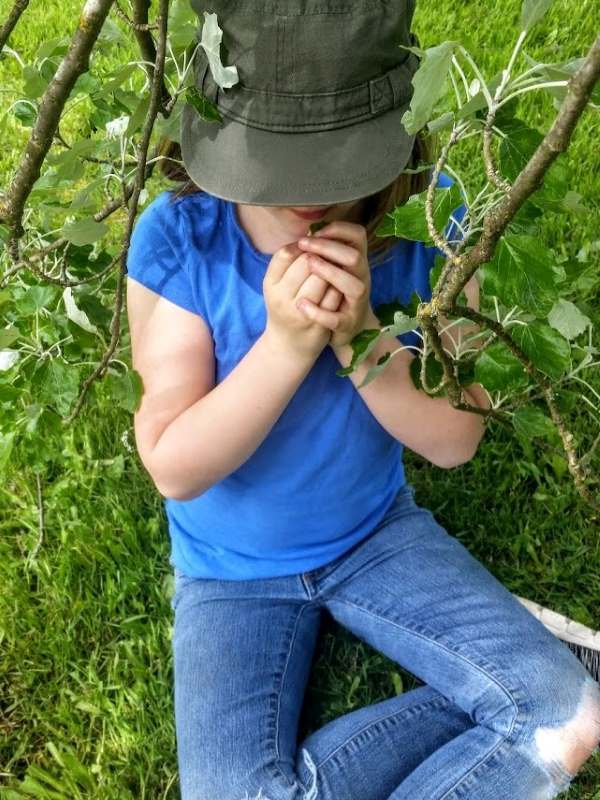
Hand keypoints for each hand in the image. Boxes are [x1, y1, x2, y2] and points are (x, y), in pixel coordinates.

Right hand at [263, 241, 341, 360]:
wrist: (289, 346)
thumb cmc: (284, 307)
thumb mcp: (277, 284)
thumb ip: (287, 261)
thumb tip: (309, 232)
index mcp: (270, 285)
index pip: (286, 253)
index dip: (304, 245)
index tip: (313, 244)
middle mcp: (281, 299)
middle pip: (307, 263)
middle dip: (322, 254)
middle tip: (330, 252)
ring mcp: (299, 314)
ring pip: (322, 279)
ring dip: (332, 269)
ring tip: (336, 266)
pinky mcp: (318, 325)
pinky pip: (334, 298)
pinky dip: (339, 288)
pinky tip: (340, 285)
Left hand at [295, 221, 372, 348]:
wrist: (353, 331)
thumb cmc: (339, 295)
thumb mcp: (338, 270)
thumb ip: (327, 253)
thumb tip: (307, 233)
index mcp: (357, 263)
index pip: (358, 236)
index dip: (338, 229)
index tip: (315, 231)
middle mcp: (362, 280)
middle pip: (354, 257)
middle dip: (328, 247)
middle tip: (304, 244)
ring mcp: (357, 303)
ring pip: (354, 286)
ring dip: (330, 273)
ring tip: (309, 265)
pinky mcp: (347, 324)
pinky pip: (336, 318)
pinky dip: (318, 312)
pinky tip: (301, 304)